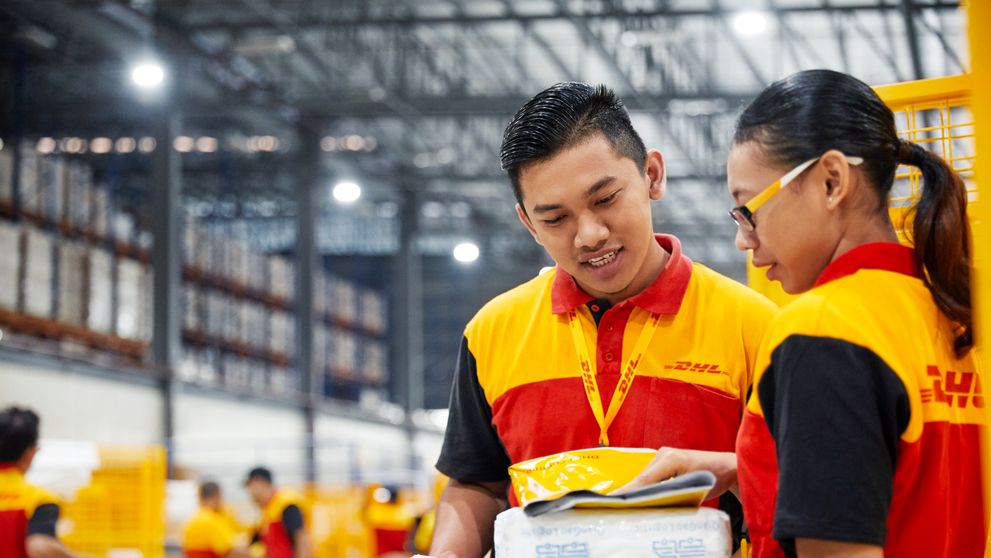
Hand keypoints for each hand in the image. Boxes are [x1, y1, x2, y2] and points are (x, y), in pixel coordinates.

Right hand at [614, 447, 737, 498]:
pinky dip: (644, 486)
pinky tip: (637, 496)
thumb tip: (652, 506)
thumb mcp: (693, 489)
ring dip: (636, 489)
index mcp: (671, 459)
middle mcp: (664, 454)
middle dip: (629, 491)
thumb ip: (672, 495)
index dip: (629, 490)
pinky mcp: (664, 460)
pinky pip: (650, 475)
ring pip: (644, 476)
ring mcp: (663, 455)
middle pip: (641, 477)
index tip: (615, 499)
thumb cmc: (714, 477)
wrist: (726, 466)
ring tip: (623, 502)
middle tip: (615, 505)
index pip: (645, 479)